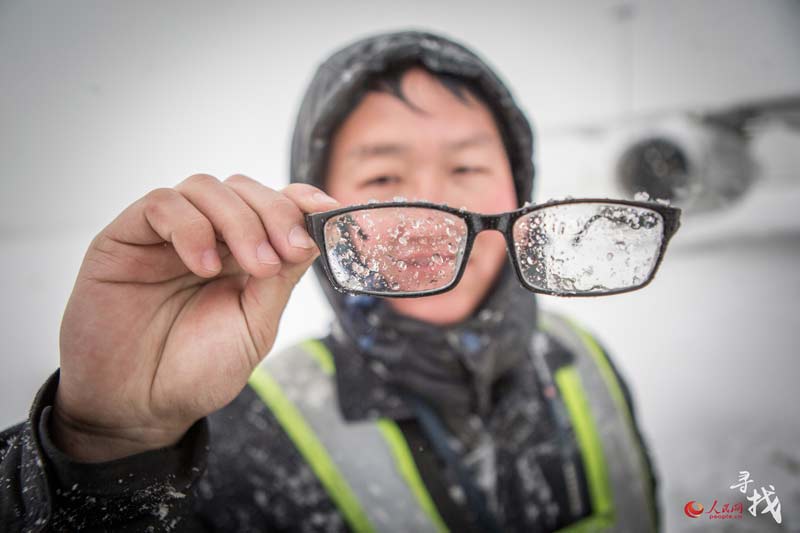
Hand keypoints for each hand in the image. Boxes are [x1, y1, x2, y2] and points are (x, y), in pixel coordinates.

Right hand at [52, 174, 340, 461]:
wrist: (137, 408)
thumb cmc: (196, 371)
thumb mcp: (255, 326)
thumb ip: (280, 280)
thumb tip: (314, 236)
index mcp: (241, 255)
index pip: (274, 205)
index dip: (302, 199)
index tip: (330, 212)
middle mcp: (206, 237)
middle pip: (243, 190)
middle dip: (275, 214)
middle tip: (286, 253)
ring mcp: (165, 235)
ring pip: (206, 188)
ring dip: (239, 221)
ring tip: (252, 268)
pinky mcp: (126, 237)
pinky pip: (161, 204)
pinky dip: (191, 227)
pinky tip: (204, 267)